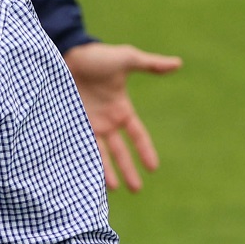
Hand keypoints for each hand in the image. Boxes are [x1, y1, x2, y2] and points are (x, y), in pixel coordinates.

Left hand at [62, 42, 181, 191]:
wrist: (66, 53)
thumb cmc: (96, 56)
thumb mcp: (126, 59)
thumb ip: (150, 64)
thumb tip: (178, 63)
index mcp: (121, 108)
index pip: (137, 135)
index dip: (146, 150)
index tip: (154, 169)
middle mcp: (105, 120)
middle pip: (119, 150)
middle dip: (127, 169)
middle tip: (136, 190)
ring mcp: (88, 122)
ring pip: (99, 153)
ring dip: (106, 171)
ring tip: (111, 190)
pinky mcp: (71, 122)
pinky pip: (79, 145)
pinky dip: (83, 159)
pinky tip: (85, 175)